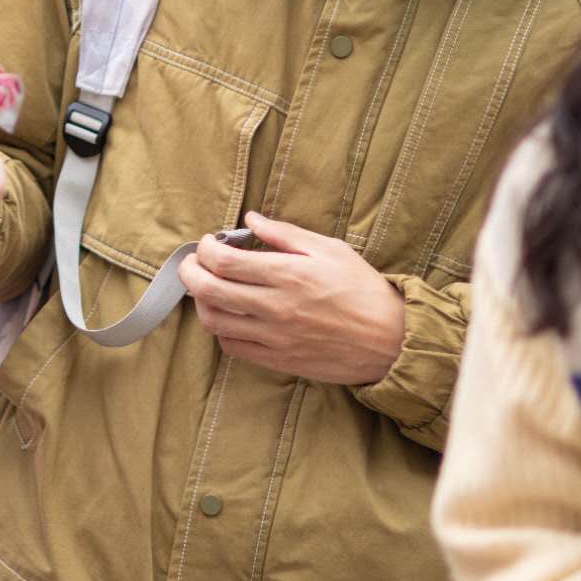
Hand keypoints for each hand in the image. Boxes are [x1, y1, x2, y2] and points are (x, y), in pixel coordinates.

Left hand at [176, 211, 404, 384]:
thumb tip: (250, 219)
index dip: (206, 249)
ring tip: (208, 288)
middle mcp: (276, 307)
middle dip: (190, 272)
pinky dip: (221, 329)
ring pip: (214, 321)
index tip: (209, 242)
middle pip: (208, 291)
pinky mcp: (278, 360)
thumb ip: (285, 233)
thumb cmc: (362, 289)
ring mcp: (275, 337)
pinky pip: (233, 347)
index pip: (224, 262)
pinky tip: (229, 315)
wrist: (390, 340)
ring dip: (201, 301)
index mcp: (289, 274)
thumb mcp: (330, 249)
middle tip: (193, 263)